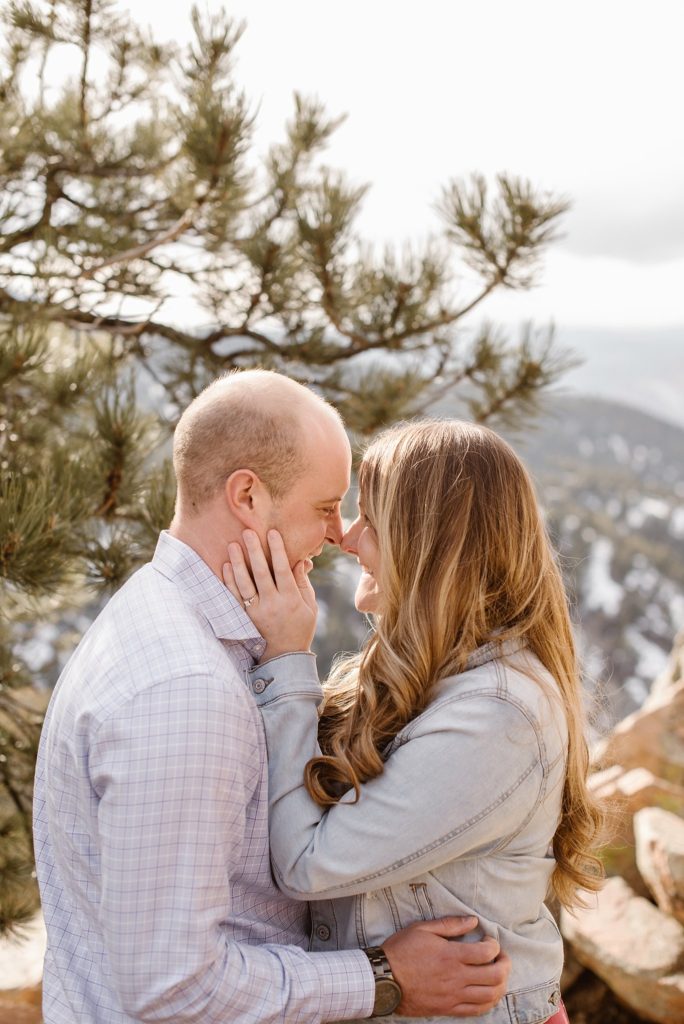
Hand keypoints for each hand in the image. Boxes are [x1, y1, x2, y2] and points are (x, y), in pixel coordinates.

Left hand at [222, 529, 317, 661]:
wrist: (284, 656)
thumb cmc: (301, 628)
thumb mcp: (309, 606)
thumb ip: (302, 583)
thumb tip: (299, 559)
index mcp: (290, 599)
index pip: (283, 570)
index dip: (277, 551)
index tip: (272, 532)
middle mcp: (272, 604)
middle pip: (261, 573)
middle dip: (254, 551)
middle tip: (247, 532)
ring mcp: (256, 612)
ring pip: (244, 584)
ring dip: (238, 563)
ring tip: (233, 545)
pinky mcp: (245, 618)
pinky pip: (235, 597)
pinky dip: (229, 581)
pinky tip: (226, 566)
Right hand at [382, 916, 510, 1017]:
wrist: (384, 979)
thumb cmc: (401, 951)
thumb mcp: (423, 929)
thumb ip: (450, 924)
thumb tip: (473, 921)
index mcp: (451, 956)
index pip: (487, 952)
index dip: (495, 945)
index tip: (490, 939)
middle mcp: (456, 978)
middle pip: (495, 976)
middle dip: (505, 964)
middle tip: (502, 957)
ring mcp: (453, 996)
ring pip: (490, 995)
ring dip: (501, 984)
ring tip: (498, 974)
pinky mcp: (448, 1009)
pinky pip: (476, 1010)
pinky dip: (488, 1002)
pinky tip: (488, 993)